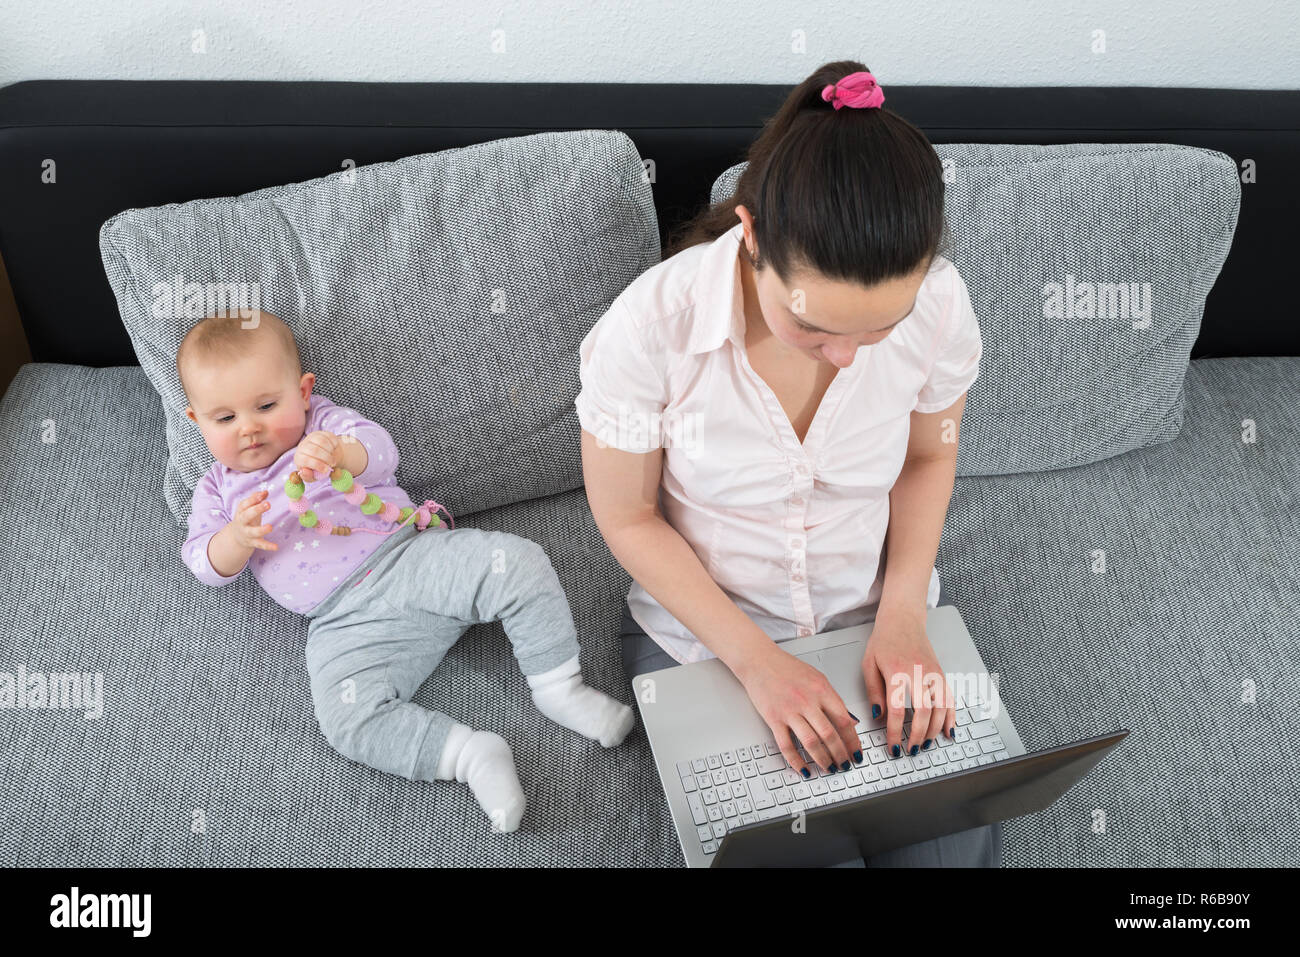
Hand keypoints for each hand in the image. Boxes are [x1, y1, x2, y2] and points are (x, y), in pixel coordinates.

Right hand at [229, 489, 277, 551]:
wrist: (236, 537)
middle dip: (256, 510)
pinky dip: (268, 546)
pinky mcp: (252, 543)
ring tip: (270, 527)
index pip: (244, 504)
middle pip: (247, 516)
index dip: (253, 499)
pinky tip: (276, 547)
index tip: (263, 495)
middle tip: (268, 504)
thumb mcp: (248, 508)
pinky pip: (260, 544)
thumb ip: (256, 499)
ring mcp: (247, 533)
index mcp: (241, 512)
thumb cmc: (246, 518)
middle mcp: (242, 522)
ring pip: (253, 532)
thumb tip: (265, 491)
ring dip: (261, 530)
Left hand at [294, 430, 342, 481]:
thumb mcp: (312, 476)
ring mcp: (311, 438)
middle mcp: (303, 446)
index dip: (317, 465)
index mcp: (299, 458)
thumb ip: (308, 476)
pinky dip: (334, 444)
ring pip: (322, 442)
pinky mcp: (320, 433)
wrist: (324, 458)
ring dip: (330, 451)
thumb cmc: (317, 469)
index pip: (305, 459)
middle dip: (326, 458)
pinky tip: (333, 450)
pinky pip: (329, 437)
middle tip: (332, 464)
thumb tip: (305, 471)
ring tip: (332, 458)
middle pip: (314, 450)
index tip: (326, 470)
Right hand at [738, 642, 861, 777]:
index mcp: (821, 690)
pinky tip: (803, 768)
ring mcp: (789, 711)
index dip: (853, 741)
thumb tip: (850, 720)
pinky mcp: (773, 719)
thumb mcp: (817, 677)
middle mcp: (807, 701)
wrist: (759, 661)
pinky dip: (796, 761)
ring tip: (829, 769)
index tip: (857, 753)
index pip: (844, 721)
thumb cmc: (787, 668)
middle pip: (830, 735)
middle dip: (841, 755)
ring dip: (823, 760)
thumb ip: (833, 699)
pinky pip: (786, 745)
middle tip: (845, 765)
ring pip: (811, 742)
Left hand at [861, 608, 954, 757]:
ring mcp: (934, 673)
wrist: (904, 619)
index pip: (897, 710)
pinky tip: (948, 731)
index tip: (893, 747)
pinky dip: (951, 717)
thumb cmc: (884, 640)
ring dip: (934, 730)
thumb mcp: (869, 664)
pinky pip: (951, 699)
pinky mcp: (942, 673)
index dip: (895, 732)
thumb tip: (878, 716)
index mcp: (897, 672)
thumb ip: (874, 691)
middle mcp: (919, 673)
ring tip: (926, 744)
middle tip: (912, 750)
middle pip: (923, 712)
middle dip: (918, 735)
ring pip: (941, 708)